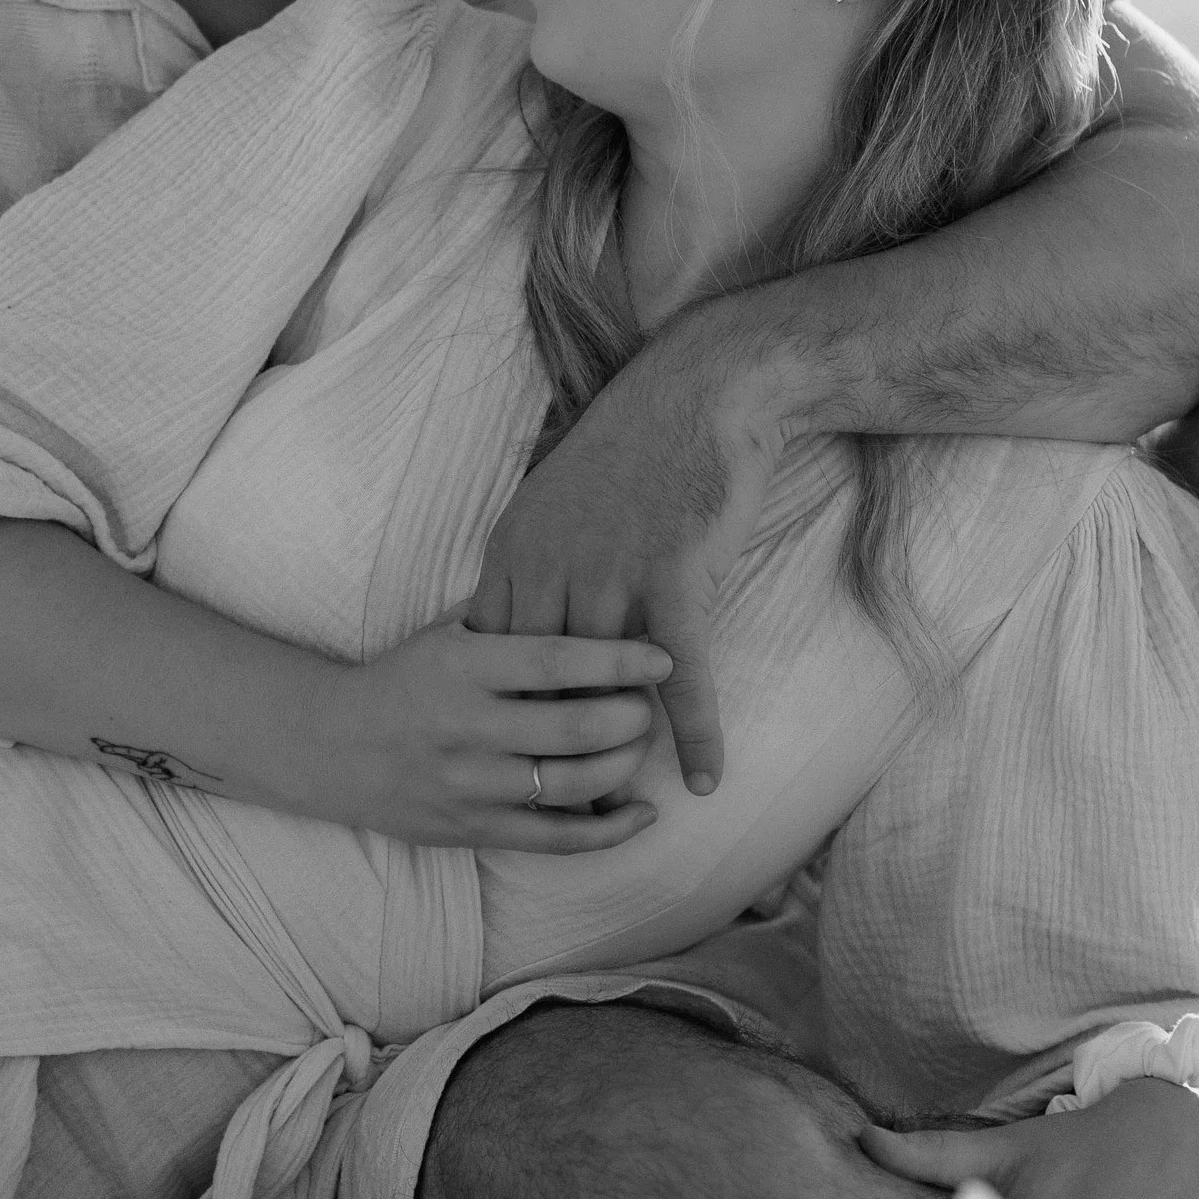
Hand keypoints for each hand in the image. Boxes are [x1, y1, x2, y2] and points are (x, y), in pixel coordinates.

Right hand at [308, 618, 671, 852]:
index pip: (555, 661)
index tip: (661, 658)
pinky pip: (556, 840)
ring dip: (625, 766)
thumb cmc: (406, 679)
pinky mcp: (472, 830)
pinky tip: (642, 813)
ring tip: (640, 744)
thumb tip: (594, 596)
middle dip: (631, 717)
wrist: (330, 747)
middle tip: (650, 704)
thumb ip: (510, 618)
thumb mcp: (447, 635)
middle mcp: (466, 729)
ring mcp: (469, 786)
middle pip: (575, 729)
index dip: (618, 661)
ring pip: (573, 786)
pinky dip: (610, 830)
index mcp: (463, 669)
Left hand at [464, 335, 770, 793]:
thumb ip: (528, 564)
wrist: (701, 392)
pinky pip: (681, 674)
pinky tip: (705, 778)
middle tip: (559, 802)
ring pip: (605, 685)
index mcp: (514, 549)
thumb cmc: (632, 449)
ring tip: (622, 805)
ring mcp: (611, 573)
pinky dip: (696, 731)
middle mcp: (551, 565)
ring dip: (618, 749)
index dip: (501, 707)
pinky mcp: (673, 577)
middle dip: (547, 744)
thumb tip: (510, 623)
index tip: (507, 751)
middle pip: (540, 682)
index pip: (493, 653)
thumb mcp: (552, 500)